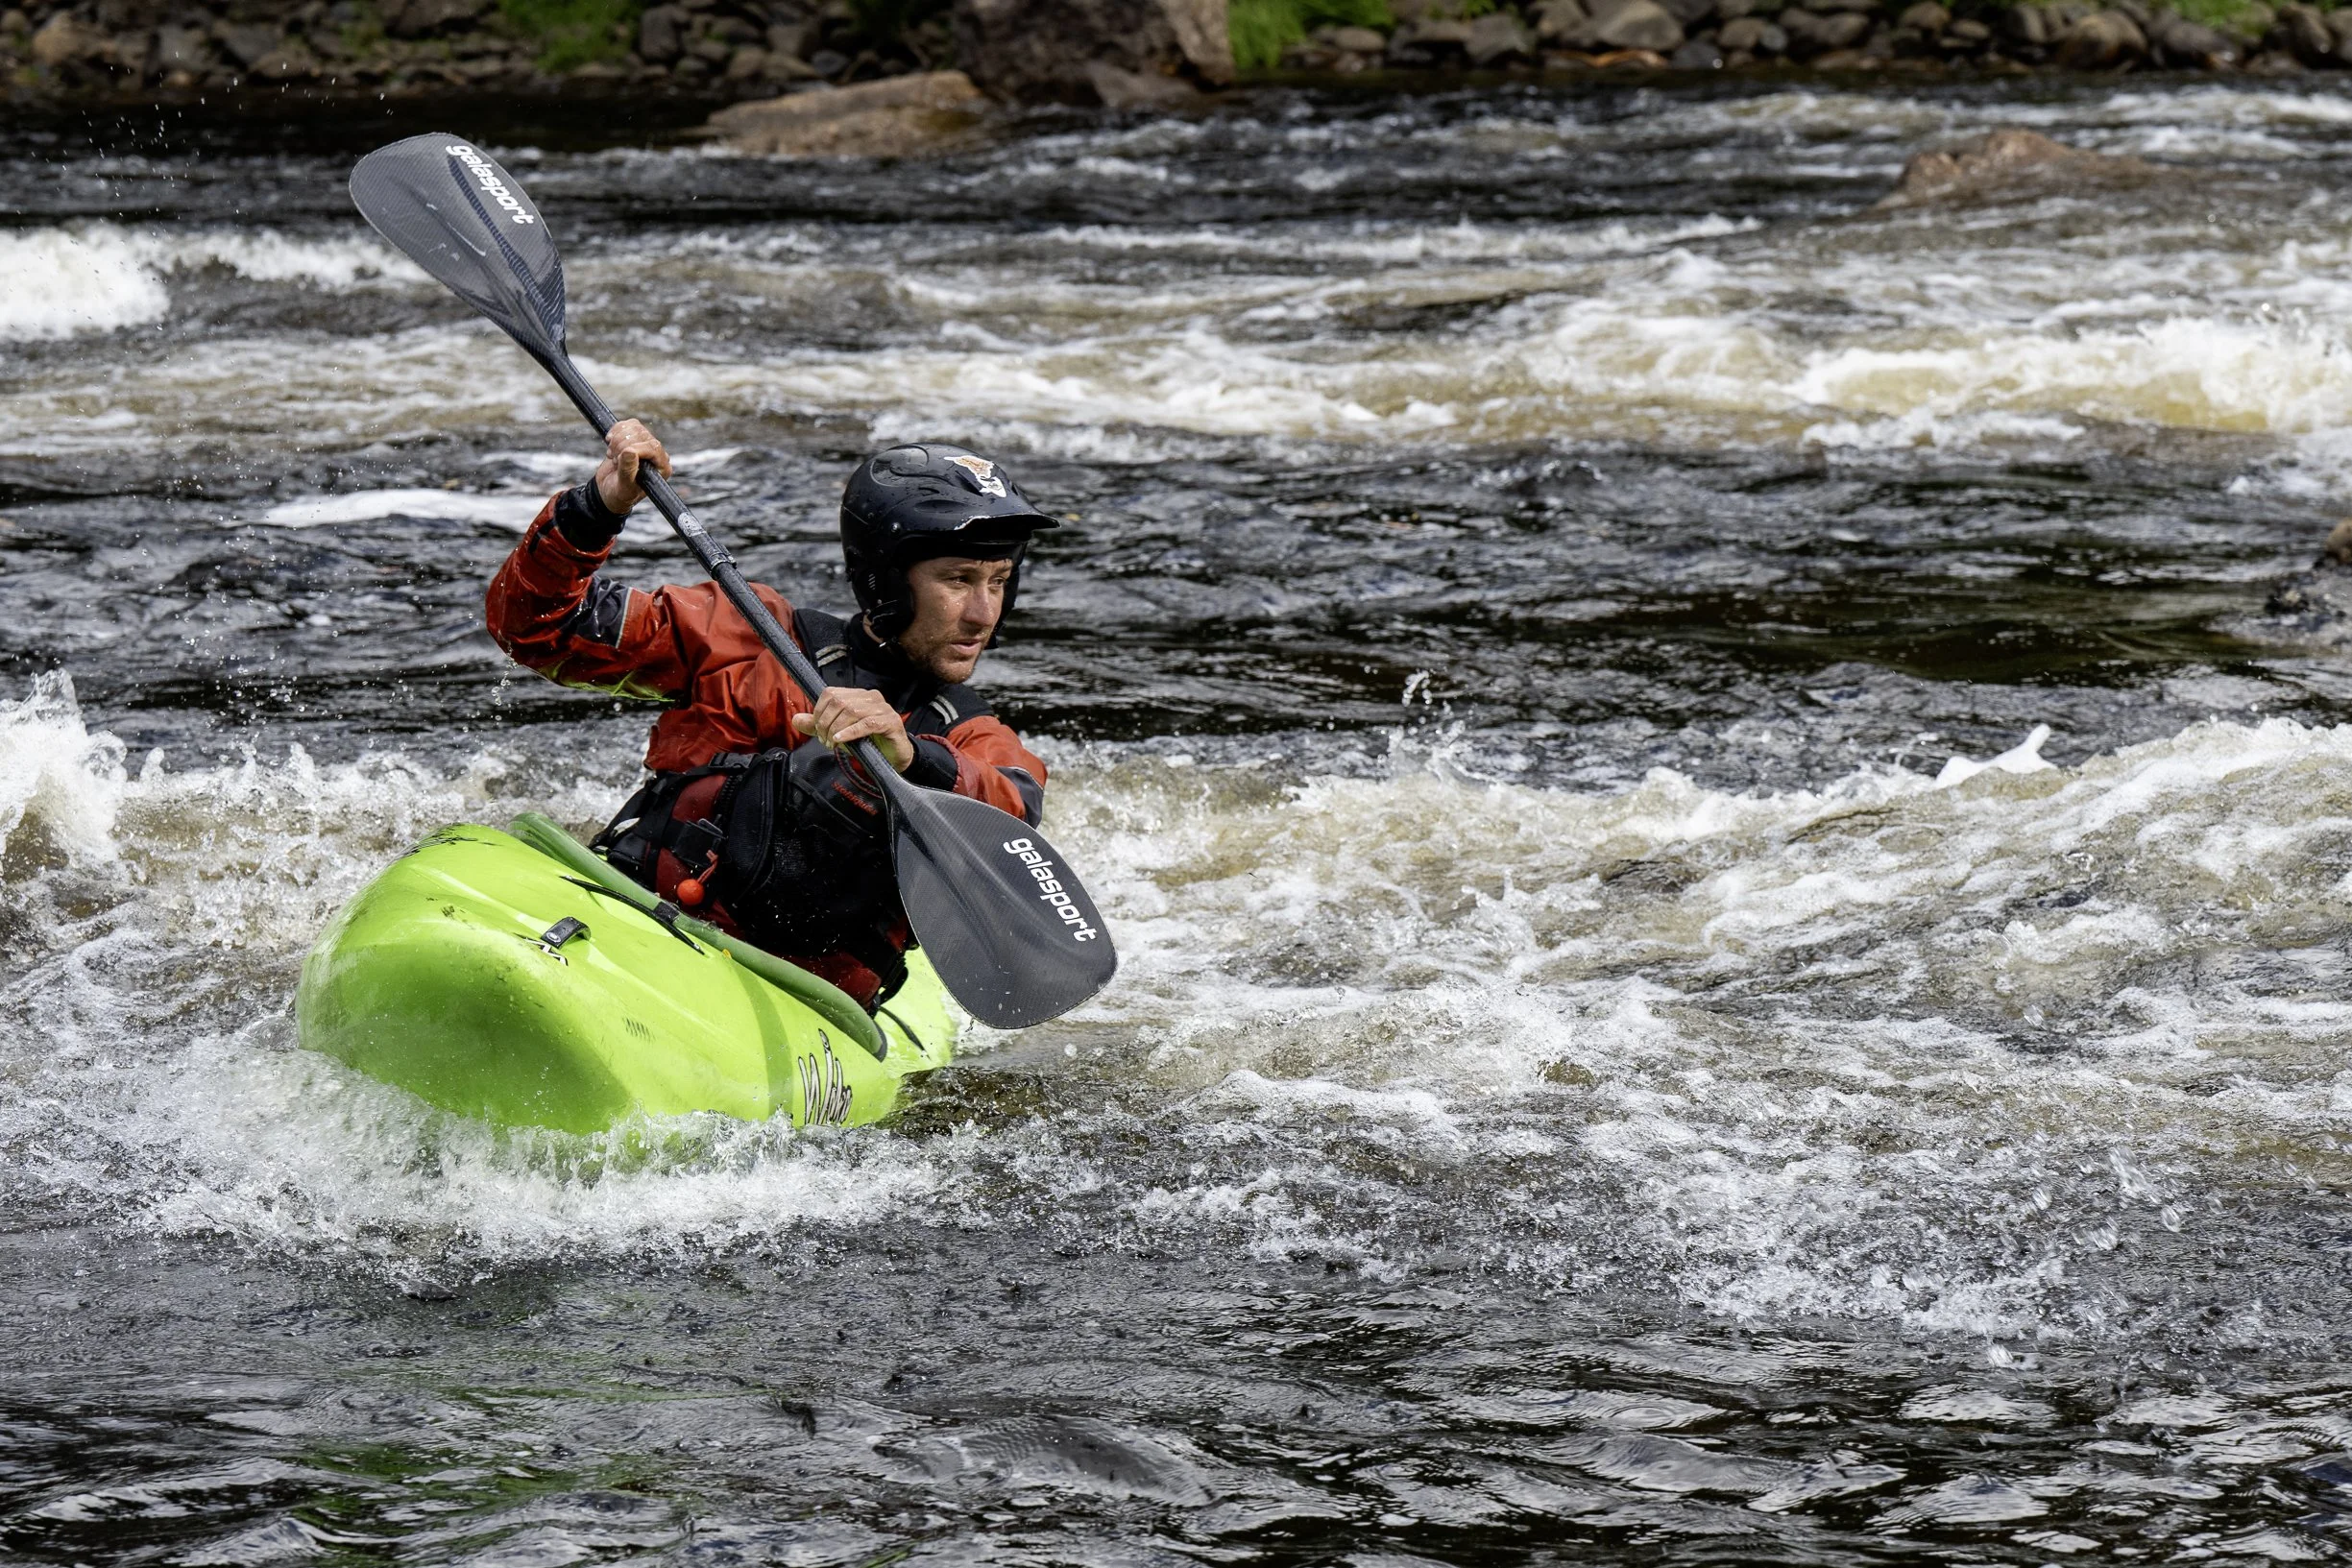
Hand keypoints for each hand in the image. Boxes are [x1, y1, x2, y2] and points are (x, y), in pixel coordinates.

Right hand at [593, 418, 670, 514]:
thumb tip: (630, 451)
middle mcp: (657, 455)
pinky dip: (616, 431)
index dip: (634, 448)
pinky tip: (611, 445)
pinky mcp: (634, 438)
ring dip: (618, 440)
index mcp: (661, 468)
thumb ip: (628, 471)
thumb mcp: (624, 487)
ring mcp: (646, 445)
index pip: (653, 446)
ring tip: (614, 456)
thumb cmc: (619, 494)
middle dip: (622, 445)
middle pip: (642, 434)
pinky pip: (628, 424)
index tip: (619, 459)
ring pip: (634, 427)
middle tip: (615, 462)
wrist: (609, 491)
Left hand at [792, 687, 913, 772]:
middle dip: (826, 723)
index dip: (819, 711)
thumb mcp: (837, 733)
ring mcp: (883, 708)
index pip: (831, 693)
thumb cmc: (867, 743)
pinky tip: (840, 740)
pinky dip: (850, 732)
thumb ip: (817, 726)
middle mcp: (871, 696)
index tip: (817, 730)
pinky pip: (867, 723)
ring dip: (836, 729)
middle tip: (824, 741)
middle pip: (839, 702)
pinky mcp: (891, 722)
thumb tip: (796, 719)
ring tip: (832, 743)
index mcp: (857, 695)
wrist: (893, 759)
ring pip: (852, 711)